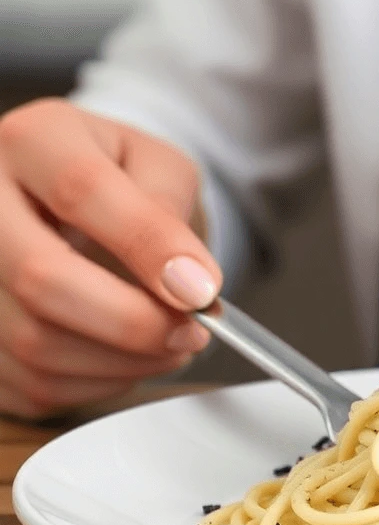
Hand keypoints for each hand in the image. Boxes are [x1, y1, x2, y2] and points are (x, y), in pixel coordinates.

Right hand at [0, 99, 222, 418]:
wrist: (77, 201)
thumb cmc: (123, 181)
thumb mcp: (160, 168)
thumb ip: (171, 212)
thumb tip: (190, 283)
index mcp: (34, 141)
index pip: (80, 191)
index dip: (147, 247)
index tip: (202, 291)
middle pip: (41, 278)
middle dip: (133, 322)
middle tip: (192, 333)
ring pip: (35, 343)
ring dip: (123, 362)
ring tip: (171, 344)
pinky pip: (31, 383)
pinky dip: (96, 382)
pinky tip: (127, 357)